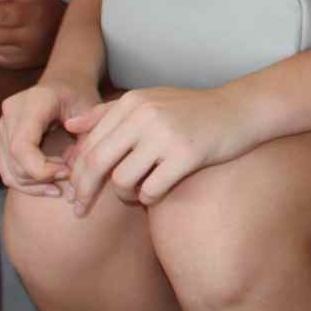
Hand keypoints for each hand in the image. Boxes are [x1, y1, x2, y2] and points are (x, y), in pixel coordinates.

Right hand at [0, 77, 99, 196]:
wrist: (66, 83)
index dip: (41, 169)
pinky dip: (28, 184)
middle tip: (71, 180)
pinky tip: (52, 186)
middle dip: (43, 179)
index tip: (68, 173)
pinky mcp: (1, 139)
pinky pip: (8, 171)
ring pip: (10, 171)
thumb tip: (73, 173)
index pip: (22, 146)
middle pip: (15, 162)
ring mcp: (2, 126)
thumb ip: (87, 140)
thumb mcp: (93, 112)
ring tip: (64, 184)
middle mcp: (11, 112)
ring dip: (37, 185)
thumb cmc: (81, 97)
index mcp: (34, 102)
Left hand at [64, 85, 253, 214]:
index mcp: (132, 102)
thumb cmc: (192, 110)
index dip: (76, 172)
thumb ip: (109, 113)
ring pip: (122, 180)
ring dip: (124, 195)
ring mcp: (165, 135)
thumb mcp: (150, 101)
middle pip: (97, 162)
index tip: (75, 191)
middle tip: (80, 208)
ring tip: (136, 193)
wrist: (240, 110)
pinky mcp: (186, 156)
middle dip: (85, 190)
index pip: (89, 142)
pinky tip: (157, 193)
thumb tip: (70, 125)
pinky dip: (148, 199)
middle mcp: (145, 115)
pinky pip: (151, 191)